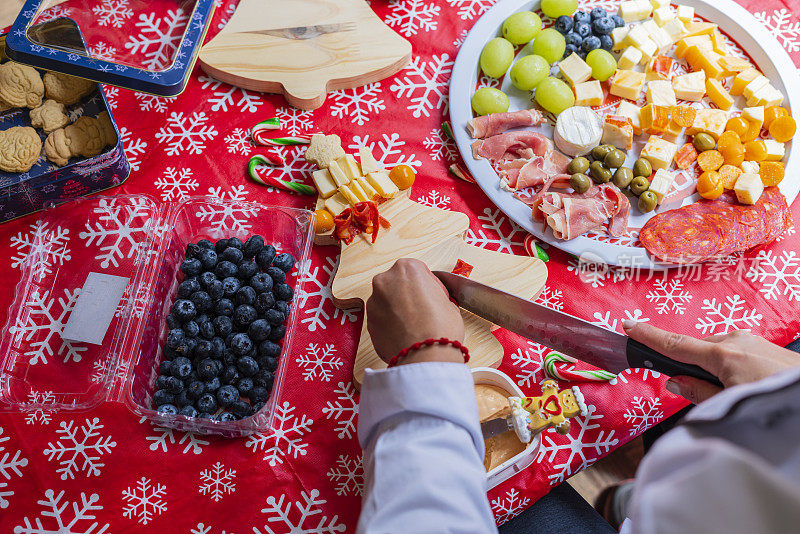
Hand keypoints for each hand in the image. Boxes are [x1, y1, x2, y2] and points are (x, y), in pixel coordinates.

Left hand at [367, 259, 465, 365]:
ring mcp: (374, 301)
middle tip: (423, 311)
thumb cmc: (439, 328)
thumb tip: (433, 302)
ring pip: (387, 302)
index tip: (432, 295)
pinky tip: (405, 335)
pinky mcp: (368, 322)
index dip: (427, 285)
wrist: (425, 356)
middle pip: (398, 284)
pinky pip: (382, 320)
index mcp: (407, 269)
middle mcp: (385, 280)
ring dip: (398, 311)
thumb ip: (434, 295)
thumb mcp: (448, 303)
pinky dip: (391, 326)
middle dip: (408, 296)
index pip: (417, 270)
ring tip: (415, 327)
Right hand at [624, 321, 799, 403]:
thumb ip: (698, 393)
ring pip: (716, 351)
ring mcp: (753, 341)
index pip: (674, 344)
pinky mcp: (765, 346)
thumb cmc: (774, 401)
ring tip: (730, 393)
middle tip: (695, 389)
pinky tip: (744, 385)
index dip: (648, 336)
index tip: (629, 326)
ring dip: (712, 368)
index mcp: (723, 355)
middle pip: (696, 350)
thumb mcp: (729, 405)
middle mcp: (736, 341)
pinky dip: (729, 366)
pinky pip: (735, 351)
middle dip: (689, 366)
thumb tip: (675, 382)